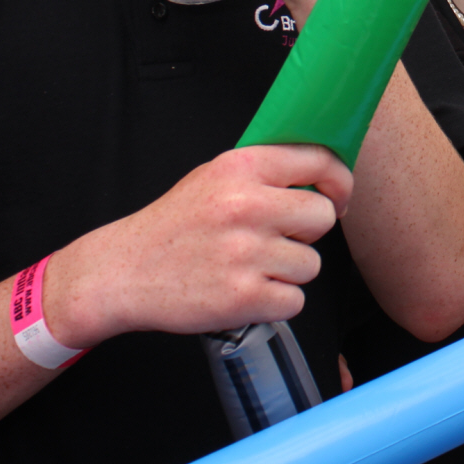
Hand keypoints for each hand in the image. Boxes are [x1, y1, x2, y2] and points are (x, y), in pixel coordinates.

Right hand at [46, 143, 351, 345]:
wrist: (123, 271)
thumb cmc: (174, 225)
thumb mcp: (213, 178)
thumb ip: (264, 173)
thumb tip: (322, 176)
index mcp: (242, 167)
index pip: (320, 160)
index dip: (339, 182)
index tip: (337, 199)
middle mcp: (247, 206)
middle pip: (322, 216)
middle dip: (307, 233)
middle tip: (278, 239)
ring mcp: (246, 253)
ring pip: (311, 265)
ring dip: (289, 272)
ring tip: (251, 267)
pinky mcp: (243, 297)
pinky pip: (294, 301)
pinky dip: (275, 303)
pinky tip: (246, 291)